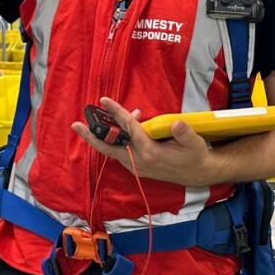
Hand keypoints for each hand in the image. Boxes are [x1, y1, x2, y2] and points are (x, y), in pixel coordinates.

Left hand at [71, 97, 215, 185]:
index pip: (128, 129)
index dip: (116, 113)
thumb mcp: (195, 142)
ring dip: (104, 137)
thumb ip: (184, 133)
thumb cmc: (196, 155)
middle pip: (109, 147)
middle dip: (91, 136)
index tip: (104, 100)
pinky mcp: (138, 168)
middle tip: (75, 124)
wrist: (199, 173)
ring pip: (113, 151)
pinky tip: (121, 128)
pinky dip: (115, 141)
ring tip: (103, 117)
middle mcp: (139, 161)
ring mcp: (137, 166)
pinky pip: (120, 154)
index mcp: (150, 153)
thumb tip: (177, 123)